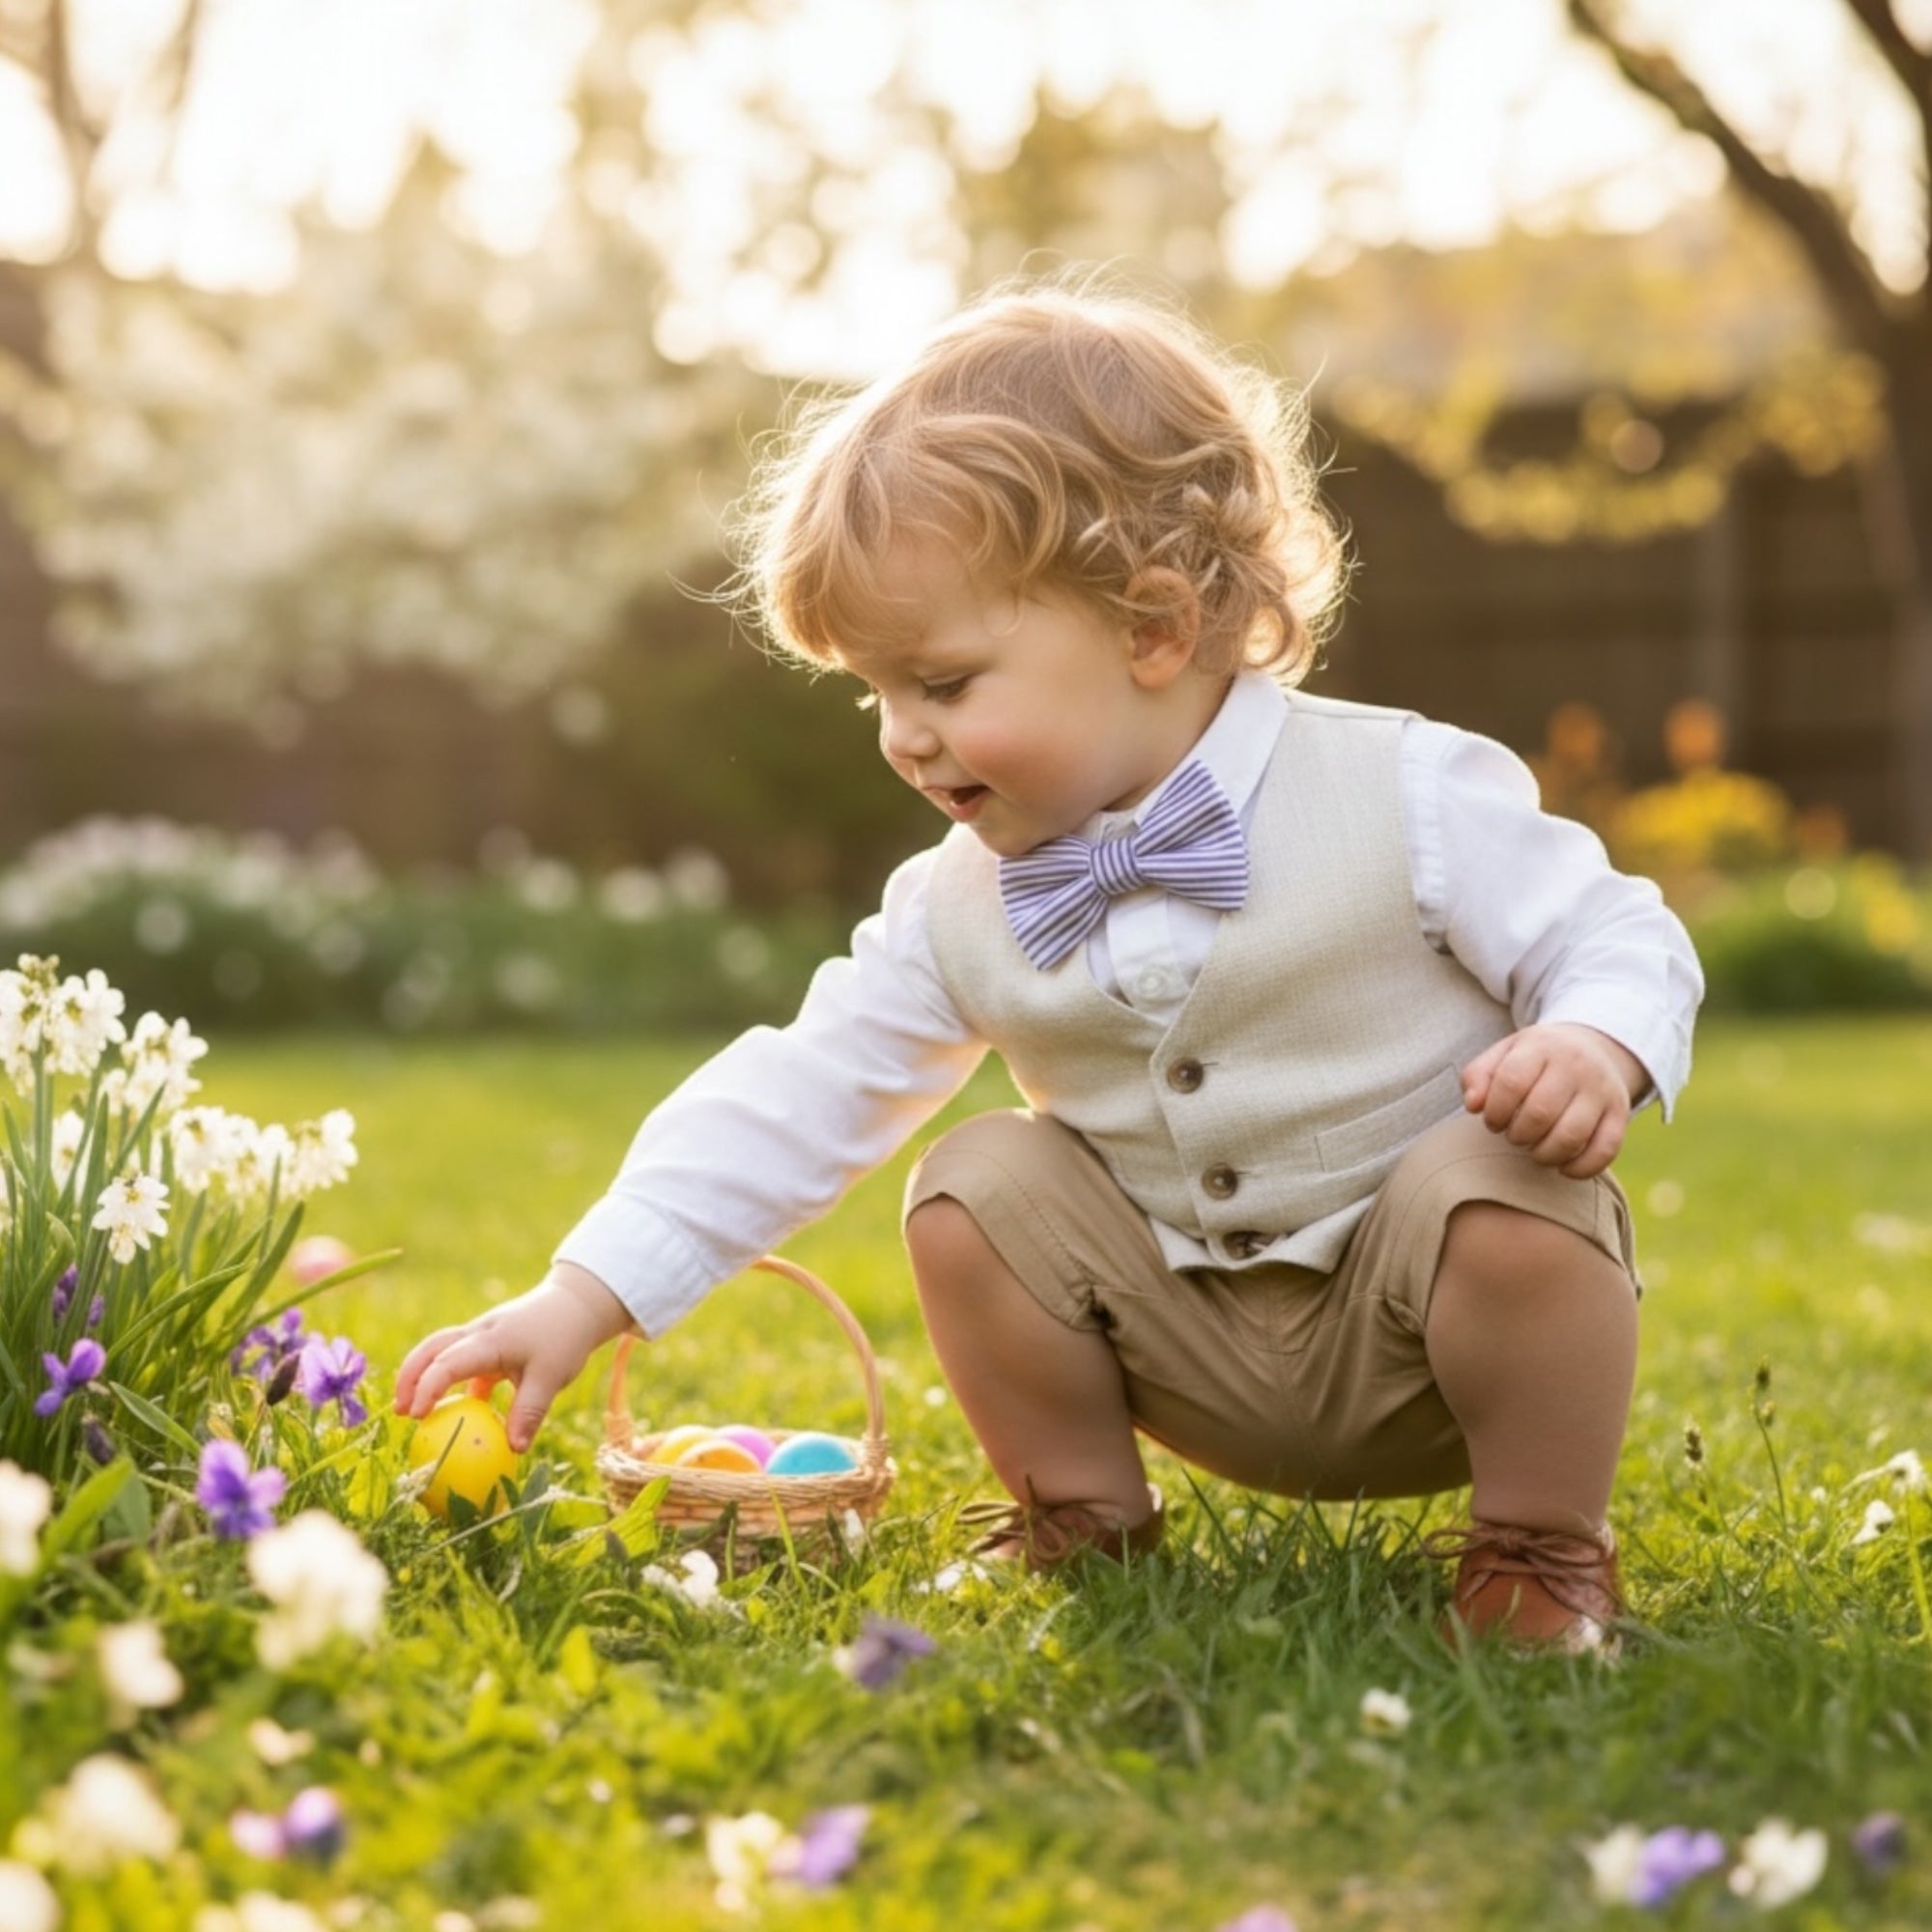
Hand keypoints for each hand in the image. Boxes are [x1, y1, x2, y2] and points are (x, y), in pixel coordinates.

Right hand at [393, 1261, 633, 1451]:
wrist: (578, 1304)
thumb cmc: (565, 1337)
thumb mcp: (552, 1376)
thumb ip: (530, 1411)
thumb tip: (513, 1449)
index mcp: (490, 1340)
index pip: (448, 1362)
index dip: (427, 1387)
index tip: (415, 1415)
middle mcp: (479, 1334)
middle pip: (431, 1349)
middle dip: (409, 1377)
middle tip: (400, 1412)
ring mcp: (482, 1337)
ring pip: (442, 1352)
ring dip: (425, 1377)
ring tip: (415, 1413)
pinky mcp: (490, 1345)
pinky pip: (464, 1364)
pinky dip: (455, 1384)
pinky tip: (459, 1413)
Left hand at [1460, 1023, 1647, 1180]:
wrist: (1592, 1048)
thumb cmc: (1535, 1060)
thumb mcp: (1503, 1054)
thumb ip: (1477, 1076)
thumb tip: (1473, 1105)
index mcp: (1542, 1047)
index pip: (1511, 1082)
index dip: (1495, 1111)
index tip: (1493, 1121)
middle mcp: (1577, 1066)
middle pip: (1540, 1113)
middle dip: (1518, 1135)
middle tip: (1515, 1135)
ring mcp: (1603, 1091)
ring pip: (1571, 1136)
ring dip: (1544, 1154)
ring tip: (1535, 1149)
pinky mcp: (1620, 1115)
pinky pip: (1604, 1151)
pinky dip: (1579, 1168)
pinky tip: (1562, 1165)